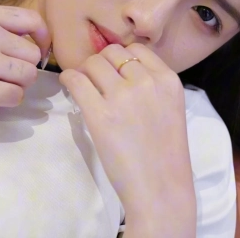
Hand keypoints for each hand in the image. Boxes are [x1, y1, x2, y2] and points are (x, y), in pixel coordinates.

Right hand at [0, 5, 50, 112]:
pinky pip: (15, 97)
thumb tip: (25, 42)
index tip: (37, 50)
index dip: (42, 39)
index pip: (34, 21)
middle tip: (5, 75)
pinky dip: (8, 100)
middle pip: (33, 54)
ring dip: (18, 84)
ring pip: (28, 76)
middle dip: (24, 67)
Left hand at [58, 44, 196, 229]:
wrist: (161, 190)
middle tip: (96, 82)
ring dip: (85, 72)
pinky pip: (76, 80)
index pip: (136, 48)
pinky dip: (69, 80)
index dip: (120, 59)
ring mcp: (123, 97)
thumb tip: (120, 69)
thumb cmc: (165, 155)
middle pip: (112, 52)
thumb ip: (152, 86)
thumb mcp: (171, 108)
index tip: (114, 73)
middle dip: (101, 64)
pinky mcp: (100, 114)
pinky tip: (70, 89)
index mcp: (168, 80)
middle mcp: (147, 82)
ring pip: (93, 63)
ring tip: (84, 89)